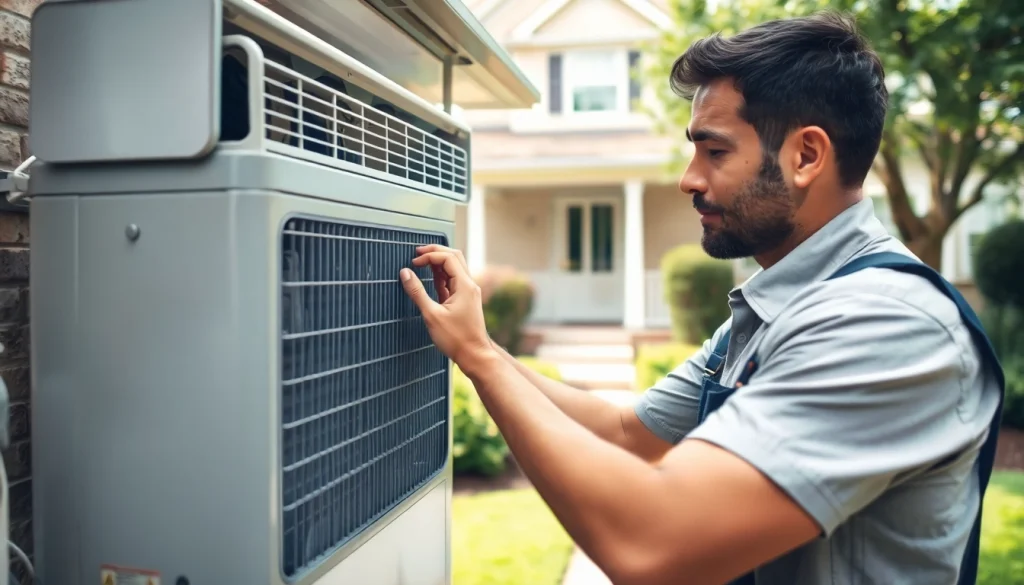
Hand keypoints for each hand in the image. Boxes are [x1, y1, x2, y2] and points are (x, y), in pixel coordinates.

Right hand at [400, 245, 495, 375]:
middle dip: (435, 252)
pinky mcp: (465, 300)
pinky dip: (442, 275)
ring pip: (454, 267)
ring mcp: (468, 292)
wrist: (474, 355)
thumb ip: (417, 292)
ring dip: (438, 262)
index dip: (429, 256)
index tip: (413, 262)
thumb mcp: (431, 315)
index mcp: (465, 285)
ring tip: (421, 263)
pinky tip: (431, 277)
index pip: (448, 258)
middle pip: (454, 257)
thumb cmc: (455, 339)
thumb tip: (405, 273)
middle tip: (417, 253)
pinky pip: (453, 280)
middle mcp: (469, 285)